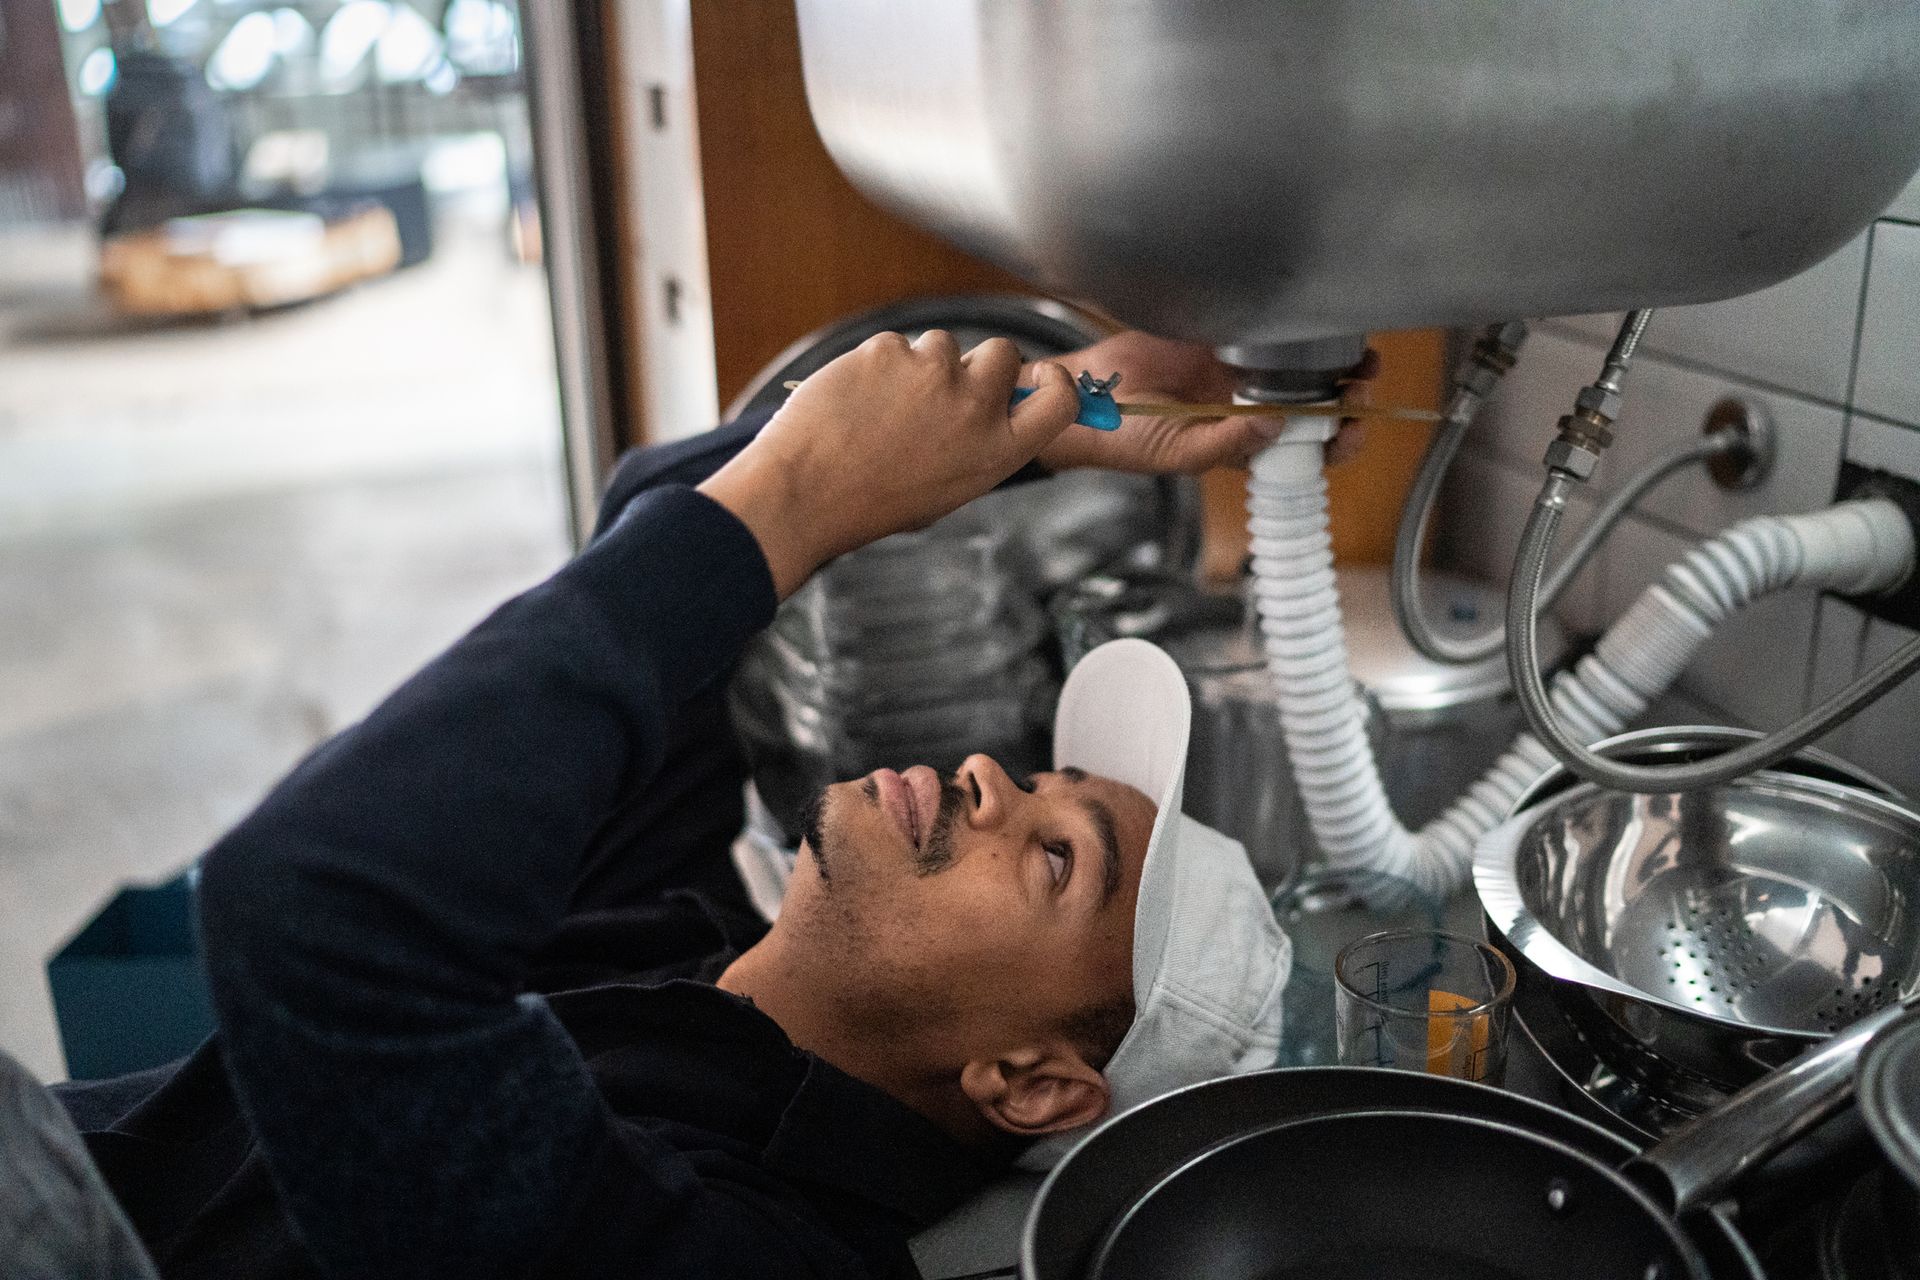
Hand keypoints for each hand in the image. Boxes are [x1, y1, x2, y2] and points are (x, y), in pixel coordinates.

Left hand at [699, 331, 1078, 597]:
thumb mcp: (946, 489)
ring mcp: (933, 373)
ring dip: (920, 365)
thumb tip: (994, 408)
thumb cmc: (870, 502)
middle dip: (977, 363)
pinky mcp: (890, 351)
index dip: (1052, 381)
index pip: (1060, 399)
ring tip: (883, 409)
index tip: (1036, 378)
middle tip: (941, 390)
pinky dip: (877, 366)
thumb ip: (979, 447)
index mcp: (997, 451)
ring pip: (943, 345)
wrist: (804, 494)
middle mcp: (975, 408)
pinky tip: (857, 401)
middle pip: (1004, 353)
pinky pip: (895, 345)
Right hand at [1030, 331, 1371, 472]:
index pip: (1308, 452)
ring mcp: (1240, 374)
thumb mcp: (1181, 452)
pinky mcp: (1223, 340)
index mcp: (1247, 445)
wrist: (1088, 395)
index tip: (1353, 424)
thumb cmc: (1128, 437)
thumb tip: (1277, 424)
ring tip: (1358, 353)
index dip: (1339, 441)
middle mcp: (1251, 410)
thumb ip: (1229, 442)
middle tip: (1363, 381)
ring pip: (1303, 369)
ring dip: (1334, 363)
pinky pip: (1267, 332)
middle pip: (1318, 407)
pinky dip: (1293, 329)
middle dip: (1350, 397)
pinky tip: (1312, 322)